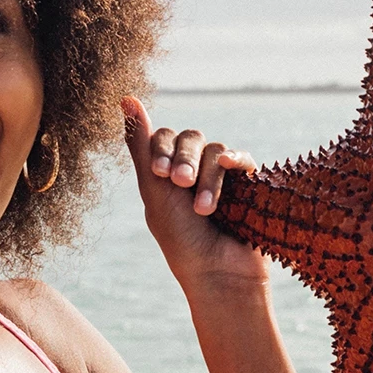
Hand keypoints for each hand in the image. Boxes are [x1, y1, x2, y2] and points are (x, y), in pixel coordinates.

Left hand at [121, 96, 267, 296]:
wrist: (219, 274)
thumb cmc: (181, 239)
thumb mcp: (154, 190)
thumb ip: (141, 145)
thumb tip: (125, 97)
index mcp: (165, 173)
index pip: (162, 137)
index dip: (161, 149)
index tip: (160, 175)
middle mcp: (193, 170)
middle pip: (190, 138)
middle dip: (184, 160)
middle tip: (181, 185)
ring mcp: (221, 177)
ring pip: (215, 150)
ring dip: (208, 178)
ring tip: (205, 210)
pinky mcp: (247, 184)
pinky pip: (241, 158)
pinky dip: (235, 160)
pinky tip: (232, 168)